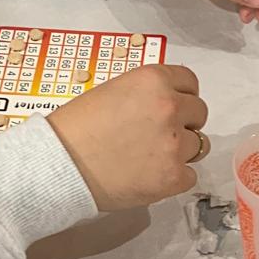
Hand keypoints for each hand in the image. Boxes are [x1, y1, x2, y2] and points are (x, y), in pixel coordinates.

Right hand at [50, 63, 208, 210]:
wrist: (59, 165)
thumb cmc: (76, 128)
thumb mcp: (112, 92)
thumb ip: (145, 95)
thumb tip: (165, 105)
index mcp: (154, 80)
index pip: (190, 82)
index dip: (182, 96)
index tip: (174, 107)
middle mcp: (170, 107)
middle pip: (199, 113)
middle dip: (184, 123)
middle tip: (160, 135)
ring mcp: (175, 144)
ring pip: (199, 145)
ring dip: (182, 151)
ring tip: (152, 157)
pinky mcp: (174, 177)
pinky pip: (189, 175)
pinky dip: (174, 178)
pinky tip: (149, 176)